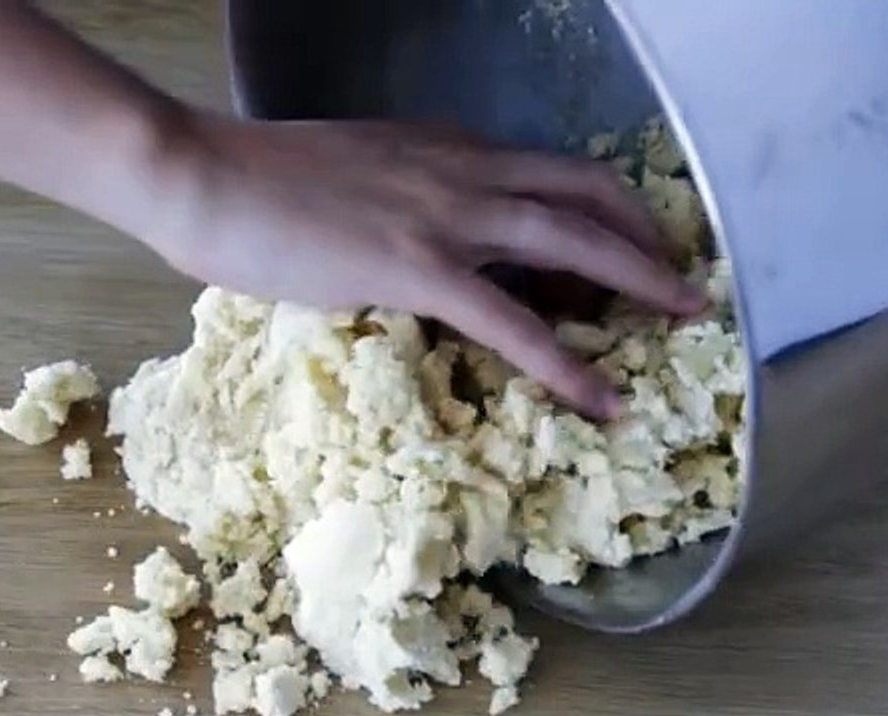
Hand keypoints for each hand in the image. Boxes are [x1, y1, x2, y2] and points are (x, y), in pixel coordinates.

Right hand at [142, 114, 706, 417]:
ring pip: (572, 241)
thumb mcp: (353, 175)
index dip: (605, 204)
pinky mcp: (417, 266)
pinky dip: (565, 362)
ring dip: (639, 280)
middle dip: (647, 234)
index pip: (547, 171)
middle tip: (685, 279)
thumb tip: (422, 239)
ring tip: (685, 318)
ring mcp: (445, 215)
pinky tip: (599, 396)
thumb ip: (403, 199)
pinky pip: (511, 320)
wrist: (202, 176)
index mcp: (445, 147)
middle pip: (585, 192)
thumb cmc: (257, 183)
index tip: (633, 238)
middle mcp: (462, 169)